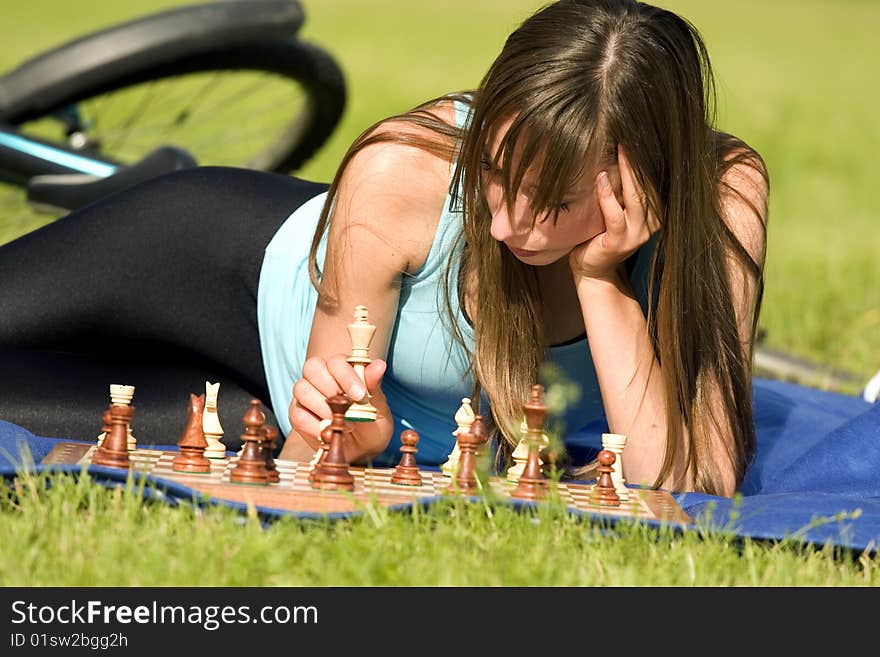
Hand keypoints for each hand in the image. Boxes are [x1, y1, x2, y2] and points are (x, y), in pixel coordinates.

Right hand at [288, 354, 392, 461]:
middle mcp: (320, 376)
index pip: (336, 361)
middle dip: (331, 389)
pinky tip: (329, 432)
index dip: (346, 377)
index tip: (360, 396)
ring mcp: (306, 394)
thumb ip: (374, 386)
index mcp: (342, 368)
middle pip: (313, 368)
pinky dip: (314, 426)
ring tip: (342, 424)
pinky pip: (298, 415)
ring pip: (302, 389)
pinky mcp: (297, 414)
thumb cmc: (371, 423)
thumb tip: (379, 365)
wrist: (362, 449)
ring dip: (323, 409)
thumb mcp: (378, 407)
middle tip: (348, 409)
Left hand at [568, 145, 659, 282]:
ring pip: (637, 197)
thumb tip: (619, 151)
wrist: (592, 269)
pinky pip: (615, 214)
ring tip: (621, 148)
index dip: (649, 157)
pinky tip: (601, 178)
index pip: (655, 179)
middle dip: (641, 158)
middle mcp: (651, 223)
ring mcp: (637, 233)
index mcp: (654, 212)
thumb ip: (623, 189)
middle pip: (649, 184)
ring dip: (628, 171)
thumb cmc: (600, 233)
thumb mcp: (616, 207)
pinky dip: (608, 195)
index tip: (641, 132)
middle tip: (631, 132)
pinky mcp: (620, 241)